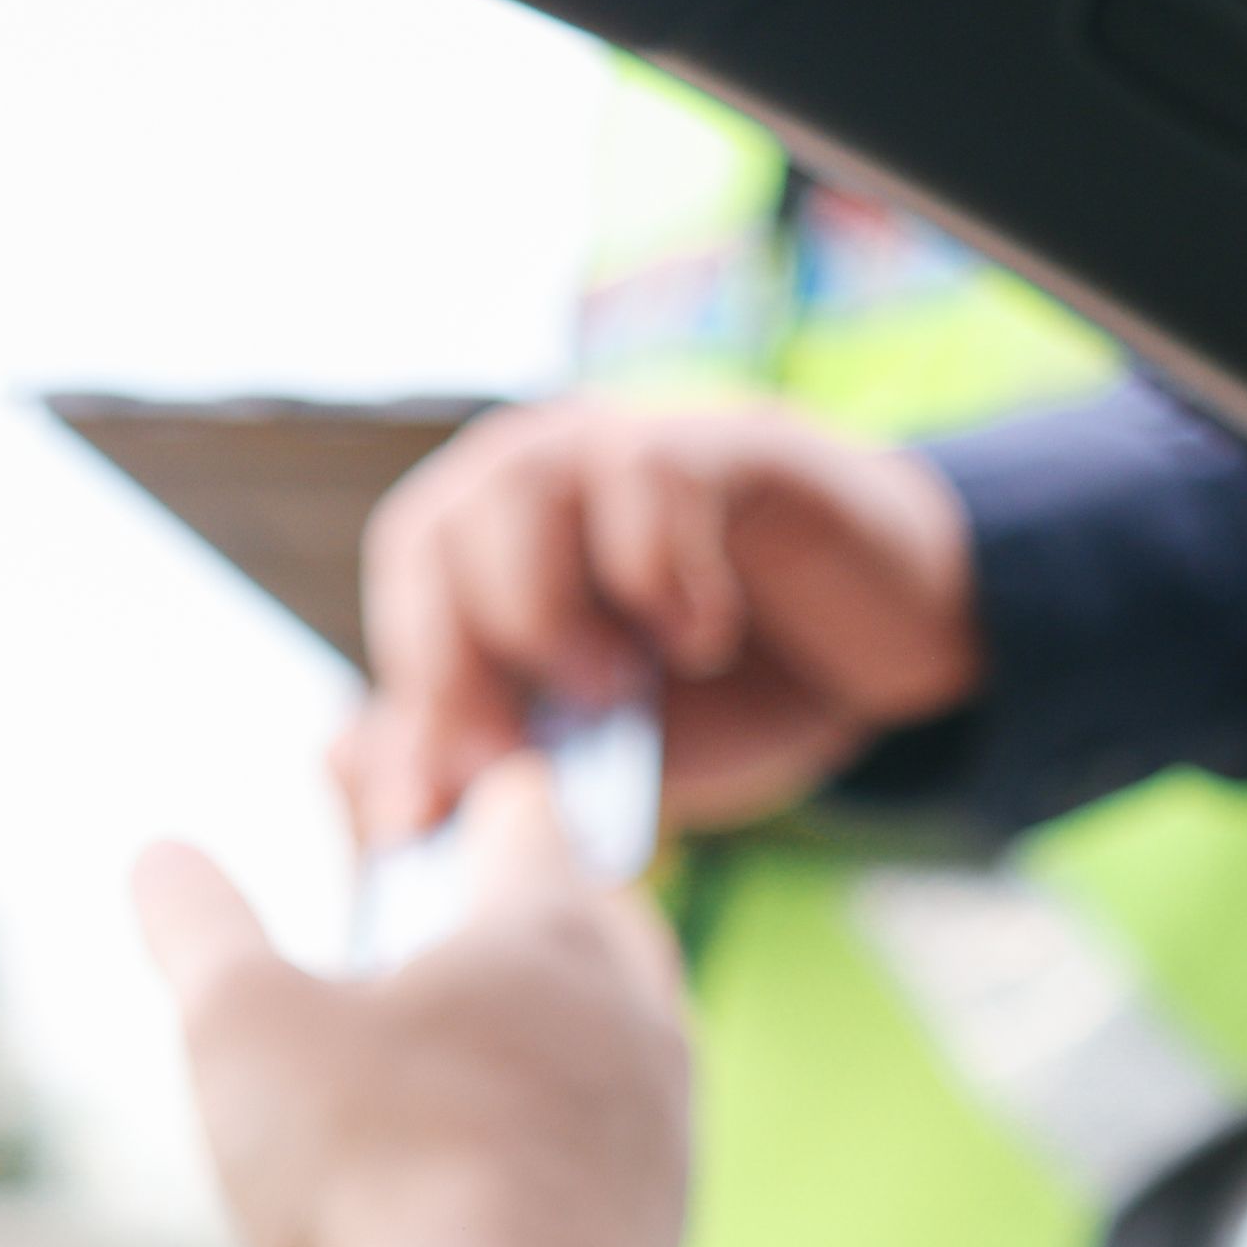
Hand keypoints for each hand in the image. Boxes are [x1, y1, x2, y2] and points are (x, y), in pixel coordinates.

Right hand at [131, 760, 688, 1246]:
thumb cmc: (375, 1172)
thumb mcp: (239, 1025)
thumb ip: (197, 926)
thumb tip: (160, 858)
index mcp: (543, 931)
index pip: (523, 817)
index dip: (466, 799)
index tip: (429, 801)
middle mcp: (630, 1014)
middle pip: (604, 918)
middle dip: (537, 907)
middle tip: (468, 919)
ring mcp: (662, 1129)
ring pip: (628, 1036)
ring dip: (562, 1026)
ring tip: (486, 1047)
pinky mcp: (660, 1235)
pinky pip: (620, 1149)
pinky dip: (566, 1135)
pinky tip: (504, 1174)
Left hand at [335, 395, 980, 844]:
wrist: (875, 650)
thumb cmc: (721, 697)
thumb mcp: (597, 758)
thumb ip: (494, 766)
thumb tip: (371, 795)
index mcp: (488, 540)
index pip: (406, 587)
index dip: (411, 692)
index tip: (438, 803)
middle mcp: (539, 472)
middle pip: (435, 530)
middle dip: (457, 663)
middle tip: (517, 763)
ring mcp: (628, 445)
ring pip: (520, 485)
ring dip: (542, 607)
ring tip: (607, 695)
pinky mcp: (729, 443)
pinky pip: (653, 475)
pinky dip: (662, 570)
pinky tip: (703, 638)